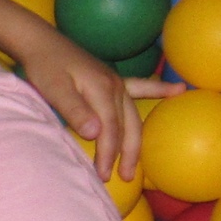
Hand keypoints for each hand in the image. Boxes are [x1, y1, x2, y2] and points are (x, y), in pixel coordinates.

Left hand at [12, 32, 180, 180]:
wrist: (41, 41)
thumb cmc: (44, 66)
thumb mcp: (53, 89)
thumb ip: (75, 111)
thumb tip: (96, 133)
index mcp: (102, 90)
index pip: (110, 129)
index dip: (108, 154)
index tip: (102, 175)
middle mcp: (115, 85)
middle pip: (127, 126)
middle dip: (126, 154)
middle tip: (124, 178)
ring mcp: (117, 82)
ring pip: (133, 115)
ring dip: (135, 140)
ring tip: (134, 165)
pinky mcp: (113, 80)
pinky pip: (141, 87)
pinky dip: (158, 90)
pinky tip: (179, 90)